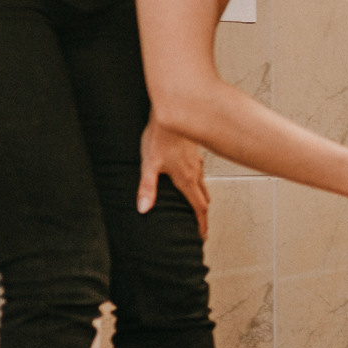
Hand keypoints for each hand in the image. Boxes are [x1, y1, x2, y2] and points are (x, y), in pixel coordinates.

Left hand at [137, 117, 210, 238]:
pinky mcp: (195, 154)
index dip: (201, 223)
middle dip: (203, 215)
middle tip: (201, 226)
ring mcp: (198, 163)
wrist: (174, 113)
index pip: (198, 207)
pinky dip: (199, 183)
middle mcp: (195, 173)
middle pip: (204, 199)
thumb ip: (147, 188)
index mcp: (186, 179)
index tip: (202, 235)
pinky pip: (201, 173)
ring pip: (204, 186)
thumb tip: (143, 209)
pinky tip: (191, 179)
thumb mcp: (149, 164)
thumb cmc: (160, 137)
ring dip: (203, 199)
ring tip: (197, 207)